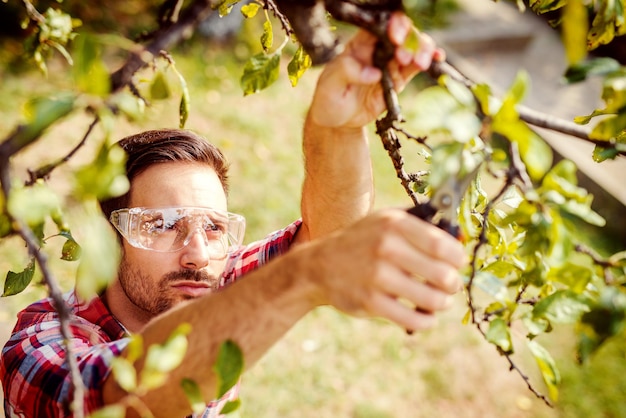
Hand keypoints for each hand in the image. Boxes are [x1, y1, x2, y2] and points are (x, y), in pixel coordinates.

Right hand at [302, 209, 465, 331]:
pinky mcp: (370, 302)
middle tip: (449, 285)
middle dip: (453, 284)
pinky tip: (425, 316)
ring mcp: (377, 276)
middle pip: (444, 275)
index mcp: (394, 224)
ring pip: (433, 300)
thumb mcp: (385, 221)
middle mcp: (386, 247)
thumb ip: (420, 225)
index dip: (459, 259)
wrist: (320, 265)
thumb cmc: (362, 241)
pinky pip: (414, 319)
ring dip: (442, 303)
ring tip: (439, 300)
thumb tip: (461, 236)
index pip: (443, 245)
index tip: (458, 264)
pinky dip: (426, 321)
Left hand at [308, 12, 444, 129]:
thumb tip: (374, 73)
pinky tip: (437, 58)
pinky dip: (429, 59)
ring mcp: (390, 63)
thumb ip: (347, 72)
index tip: (394, 38)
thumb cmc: (329, 98)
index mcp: (359, 44)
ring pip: (413, 46)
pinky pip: (417, 66)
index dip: (390, 26)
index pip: (378, 26)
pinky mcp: (399, 79)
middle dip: (408, 38)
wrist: (338, 122)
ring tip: (419, 63)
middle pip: (401, 32)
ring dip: (421, 49)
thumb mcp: (329, 84)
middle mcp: (377, 49)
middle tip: (404, 57)